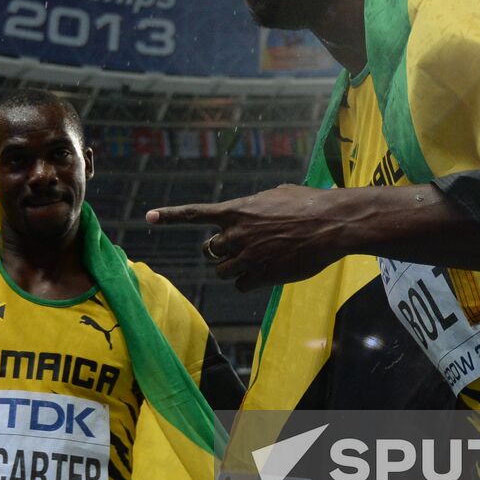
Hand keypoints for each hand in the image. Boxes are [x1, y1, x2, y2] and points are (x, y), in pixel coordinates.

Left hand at [145, 184, 346, 290]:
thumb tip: (257, 207)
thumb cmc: (310, 204)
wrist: (331, 224)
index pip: (195, 214)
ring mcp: (247, 256)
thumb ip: (258, 204)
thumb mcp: (278, 195)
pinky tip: (265, 273)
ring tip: (256, 260)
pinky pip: (240, 285)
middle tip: (234, 249)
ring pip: (221, 271)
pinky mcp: (261, 275)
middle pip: (208, 250)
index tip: (148, 217)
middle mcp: (236, 233)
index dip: (170, 216)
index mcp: (237, 210)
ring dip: (232, 268)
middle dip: (216, 251)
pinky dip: (248, 281)